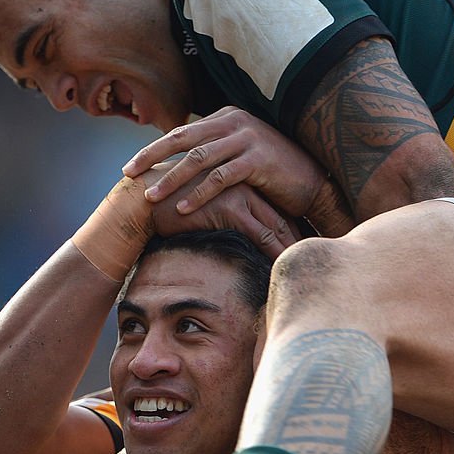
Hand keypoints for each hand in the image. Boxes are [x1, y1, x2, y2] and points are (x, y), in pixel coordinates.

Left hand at [124, 107, 328, 219]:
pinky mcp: (257, 161)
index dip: (155, 149)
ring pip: (198, 159)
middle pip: (182, 139)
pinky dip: (200, 194)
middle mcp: (234, 122)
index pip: (182, 132)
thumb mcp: (240, 154)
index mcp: (226, 117)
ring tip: (151, 197)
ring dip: (171, 179)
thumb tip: (181, 164)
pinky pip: (221, 178)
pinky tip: (184, 208)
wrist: (312, 181)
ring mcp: (246, 139)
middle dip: (152, 157)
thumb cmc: (272, 173)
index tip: (132, 166)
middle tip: (128, 174)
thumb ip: (215, 152)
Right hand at [151, 176, 299, 257]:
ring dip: (290, 250)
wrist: (142, 200)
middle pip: (282, 218)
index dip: (290, 232)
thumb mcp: (202, 206)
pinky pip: (259, 233)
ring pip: (275, 226)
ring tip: (302, 271)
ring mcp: (239, 192)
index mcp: (242, 181)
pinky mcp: (230, 205)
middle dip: (297, 242)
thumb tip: (233, 240)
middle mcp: (245, 183)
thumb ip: (221, 215)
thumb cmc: (167, 207)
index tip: (302, 252)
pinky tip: (281, 267)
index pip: (275, 210)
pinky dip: (272, 251)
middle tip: (312, 264)